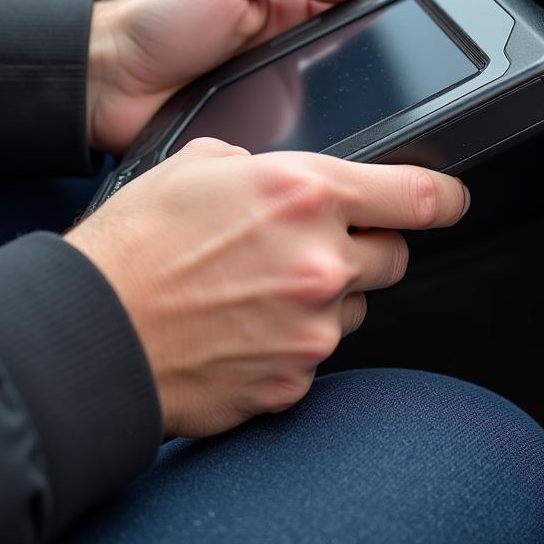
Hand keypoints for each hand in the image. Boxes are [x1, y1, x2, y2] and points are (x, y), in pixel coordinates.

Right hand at [64, 139, 469, 437]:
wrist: (91, 330)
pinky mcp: (293, 379)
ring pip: (354, 308)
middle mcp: (321, 260)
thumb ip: (266, 164)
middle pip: (392, 257)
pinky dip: (291, 339)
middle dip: (364, 249)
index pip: (417, 196)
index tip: (452, 200)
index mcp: (306, 193)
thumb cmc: (137, 244)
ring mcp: (311, 327)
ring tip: (260, 289)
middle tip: (311, 247)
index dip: (446, 197)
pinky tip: (244, 326)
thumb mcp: (202, 164)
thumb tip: (286, 177)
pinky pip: (315, 353)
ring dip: (325, 297)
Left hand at [86, 0, 384, 154]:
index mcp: (280, 5)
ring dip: (337, 106)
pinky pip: (295, 134)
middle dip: (361, 69)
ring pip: (326, 103)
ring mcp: (270, 92)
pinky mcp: (257, 130)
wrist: (106, 81)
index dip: (370, 15)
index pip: (343, 8)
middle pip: (342, 61)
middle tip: (378, 76)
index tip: (397, 24)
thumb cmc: (157, 18)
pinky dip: (307, 136)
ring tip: (357, 111)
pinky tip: (318, 138)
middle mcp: (280, 50)